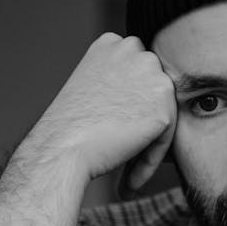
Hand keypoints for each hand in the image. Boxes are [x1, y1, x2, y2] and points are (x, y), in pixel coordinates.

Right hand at [0, 33, 175, 225]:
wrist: (60, 149)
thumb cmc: (66, 129)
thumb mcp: (89, 87)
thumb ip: (117, 84)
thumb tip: (142, 103)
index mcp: (112, 43)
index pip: (138, 76)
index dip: (130, 109)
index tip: (116, 135)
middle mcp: (134, 51)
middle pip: (154, 94)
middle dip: (144, 124)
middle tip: (125, 161)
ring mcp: (152, 77)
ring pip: (163, 116)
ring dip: (148, 146)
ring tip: (126, 177)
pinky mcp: (164, 108)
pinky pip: (166, 139)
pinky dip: (149, 162)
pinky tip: (129, 182)